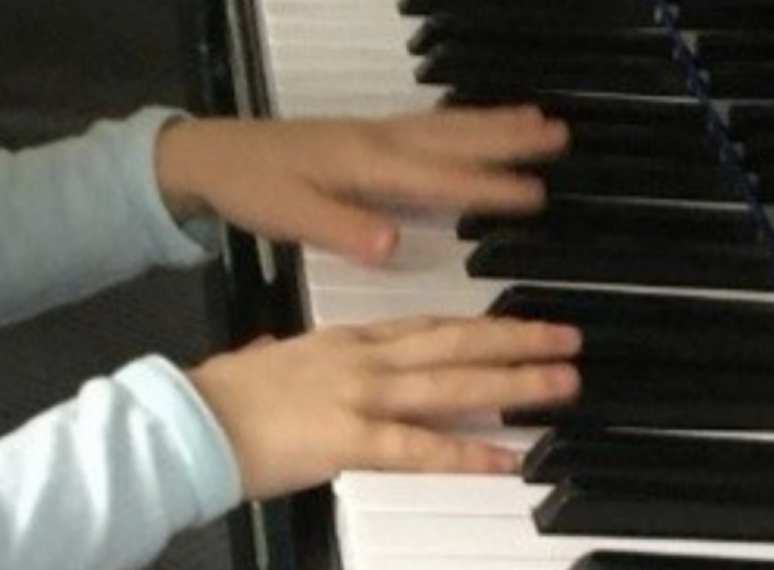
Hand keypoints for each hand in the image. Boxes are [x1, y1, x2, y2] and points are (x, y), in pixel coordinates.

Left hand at [154, 106, 568, 265]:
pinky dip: (466, 122)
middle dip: (509, 139)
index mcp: (367, 167)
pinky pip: (431, 125)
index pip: (439, 178)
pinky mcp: (370, 135)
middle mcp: (380, 143)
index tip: (534, 195)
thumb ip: (342, 229)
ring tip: (541, 122)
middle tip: (559, 137)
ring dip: (496, 124)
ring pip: (448, 127)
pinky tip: (484, 124)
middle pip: (456, 139)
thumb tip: (393, 243)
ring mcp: (377, 134)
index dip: (487, 187)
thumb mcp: (290, 217)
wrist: (214, 156)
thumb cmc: (254, 190)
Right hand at [186, 316, 580, 499]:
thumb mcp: (264, 361)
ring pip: (452, 384)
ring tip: (562, 383)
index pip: (426, 325)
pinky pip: (421, 448)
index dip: (479, 323)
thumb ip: (289, 355)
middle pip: (455, 342)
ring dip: (513, 383)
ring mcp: (359, 397)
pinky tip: (508, 458)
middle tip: (568, 339)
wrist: (184, 422)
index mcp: (343, 340)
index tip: (520, 322)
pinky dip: (468, 451)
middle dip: (517, 340)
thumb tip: (281, 350)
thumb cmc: (217, 399)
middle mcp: (361, 360)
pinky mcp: (349, 441)